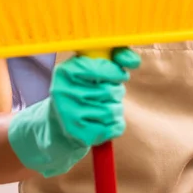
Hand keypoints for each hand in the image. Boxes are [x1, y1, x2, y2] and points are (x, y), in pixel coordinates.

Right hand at [8, 48, 140, 177]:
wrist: (59, 123)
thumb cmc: (80, 89)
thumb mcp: (88, 68)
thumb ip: (113, 58)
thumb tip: (134, 60)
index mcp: (65, 72)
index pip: (99, 68)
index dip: (116, 72)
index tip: (120, 75)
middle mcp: (64, 93)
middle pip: (110, 91)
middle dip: (117, 91)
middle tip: (110, 93)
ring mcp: (71, 115)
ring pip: (114, 110)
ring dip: (116, 108)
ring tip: (106, 107)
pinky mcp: (81, 134)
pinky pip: (115, 127)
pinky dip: (116, 124)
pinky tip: (105, 122)